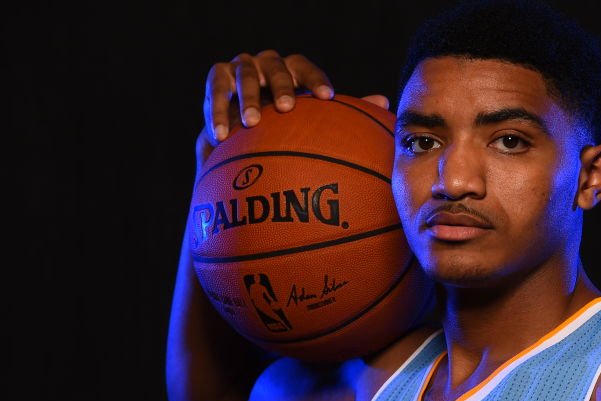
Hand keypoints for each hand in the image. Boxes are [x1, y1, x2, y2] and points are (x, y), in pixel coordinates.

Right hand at [203, 49, 389, 140]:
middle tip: (287, 107)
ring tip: (250, 122)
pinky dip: (217, 110)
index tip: (327, 98)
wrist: (241, 135)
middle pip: (275, 65)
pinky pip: (215, 88)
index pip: (306, 68)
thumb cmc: (282, 128)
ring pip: (244, 73)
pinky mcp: (217, 78)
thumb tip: (385, 102)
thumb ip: (342, 113)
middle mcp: (267, 64)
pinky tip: (222, 135)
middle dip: (281, 84)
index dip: (316, 79)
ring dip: (246, 97)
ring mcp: (241, 68)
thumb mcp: (309, 122)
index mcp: (292, 71)